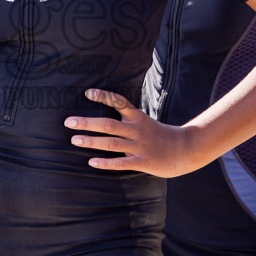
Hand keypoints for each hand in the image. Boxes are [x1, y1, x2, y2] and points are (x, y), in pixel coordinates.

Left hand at [65, 89, 198, 176]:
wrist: (186, 149)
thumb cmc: (162, 136)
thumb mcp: (145, 122)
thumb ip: (128, 121)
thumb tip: (105, 120)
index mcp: (137, 117)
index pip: (119, 102)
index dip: (103, 97)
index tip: (87, 93)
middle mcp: (136, 130)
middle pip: (108, 124)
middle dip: (87, 123)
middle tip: (68, 122)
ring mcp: (139, 146)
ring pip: (111, 143)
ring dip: (91, 141)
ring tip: (74, 140)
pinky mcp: (142, 161)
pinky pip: (120, 162)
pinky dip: (105, 163)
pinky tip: (92, 162)